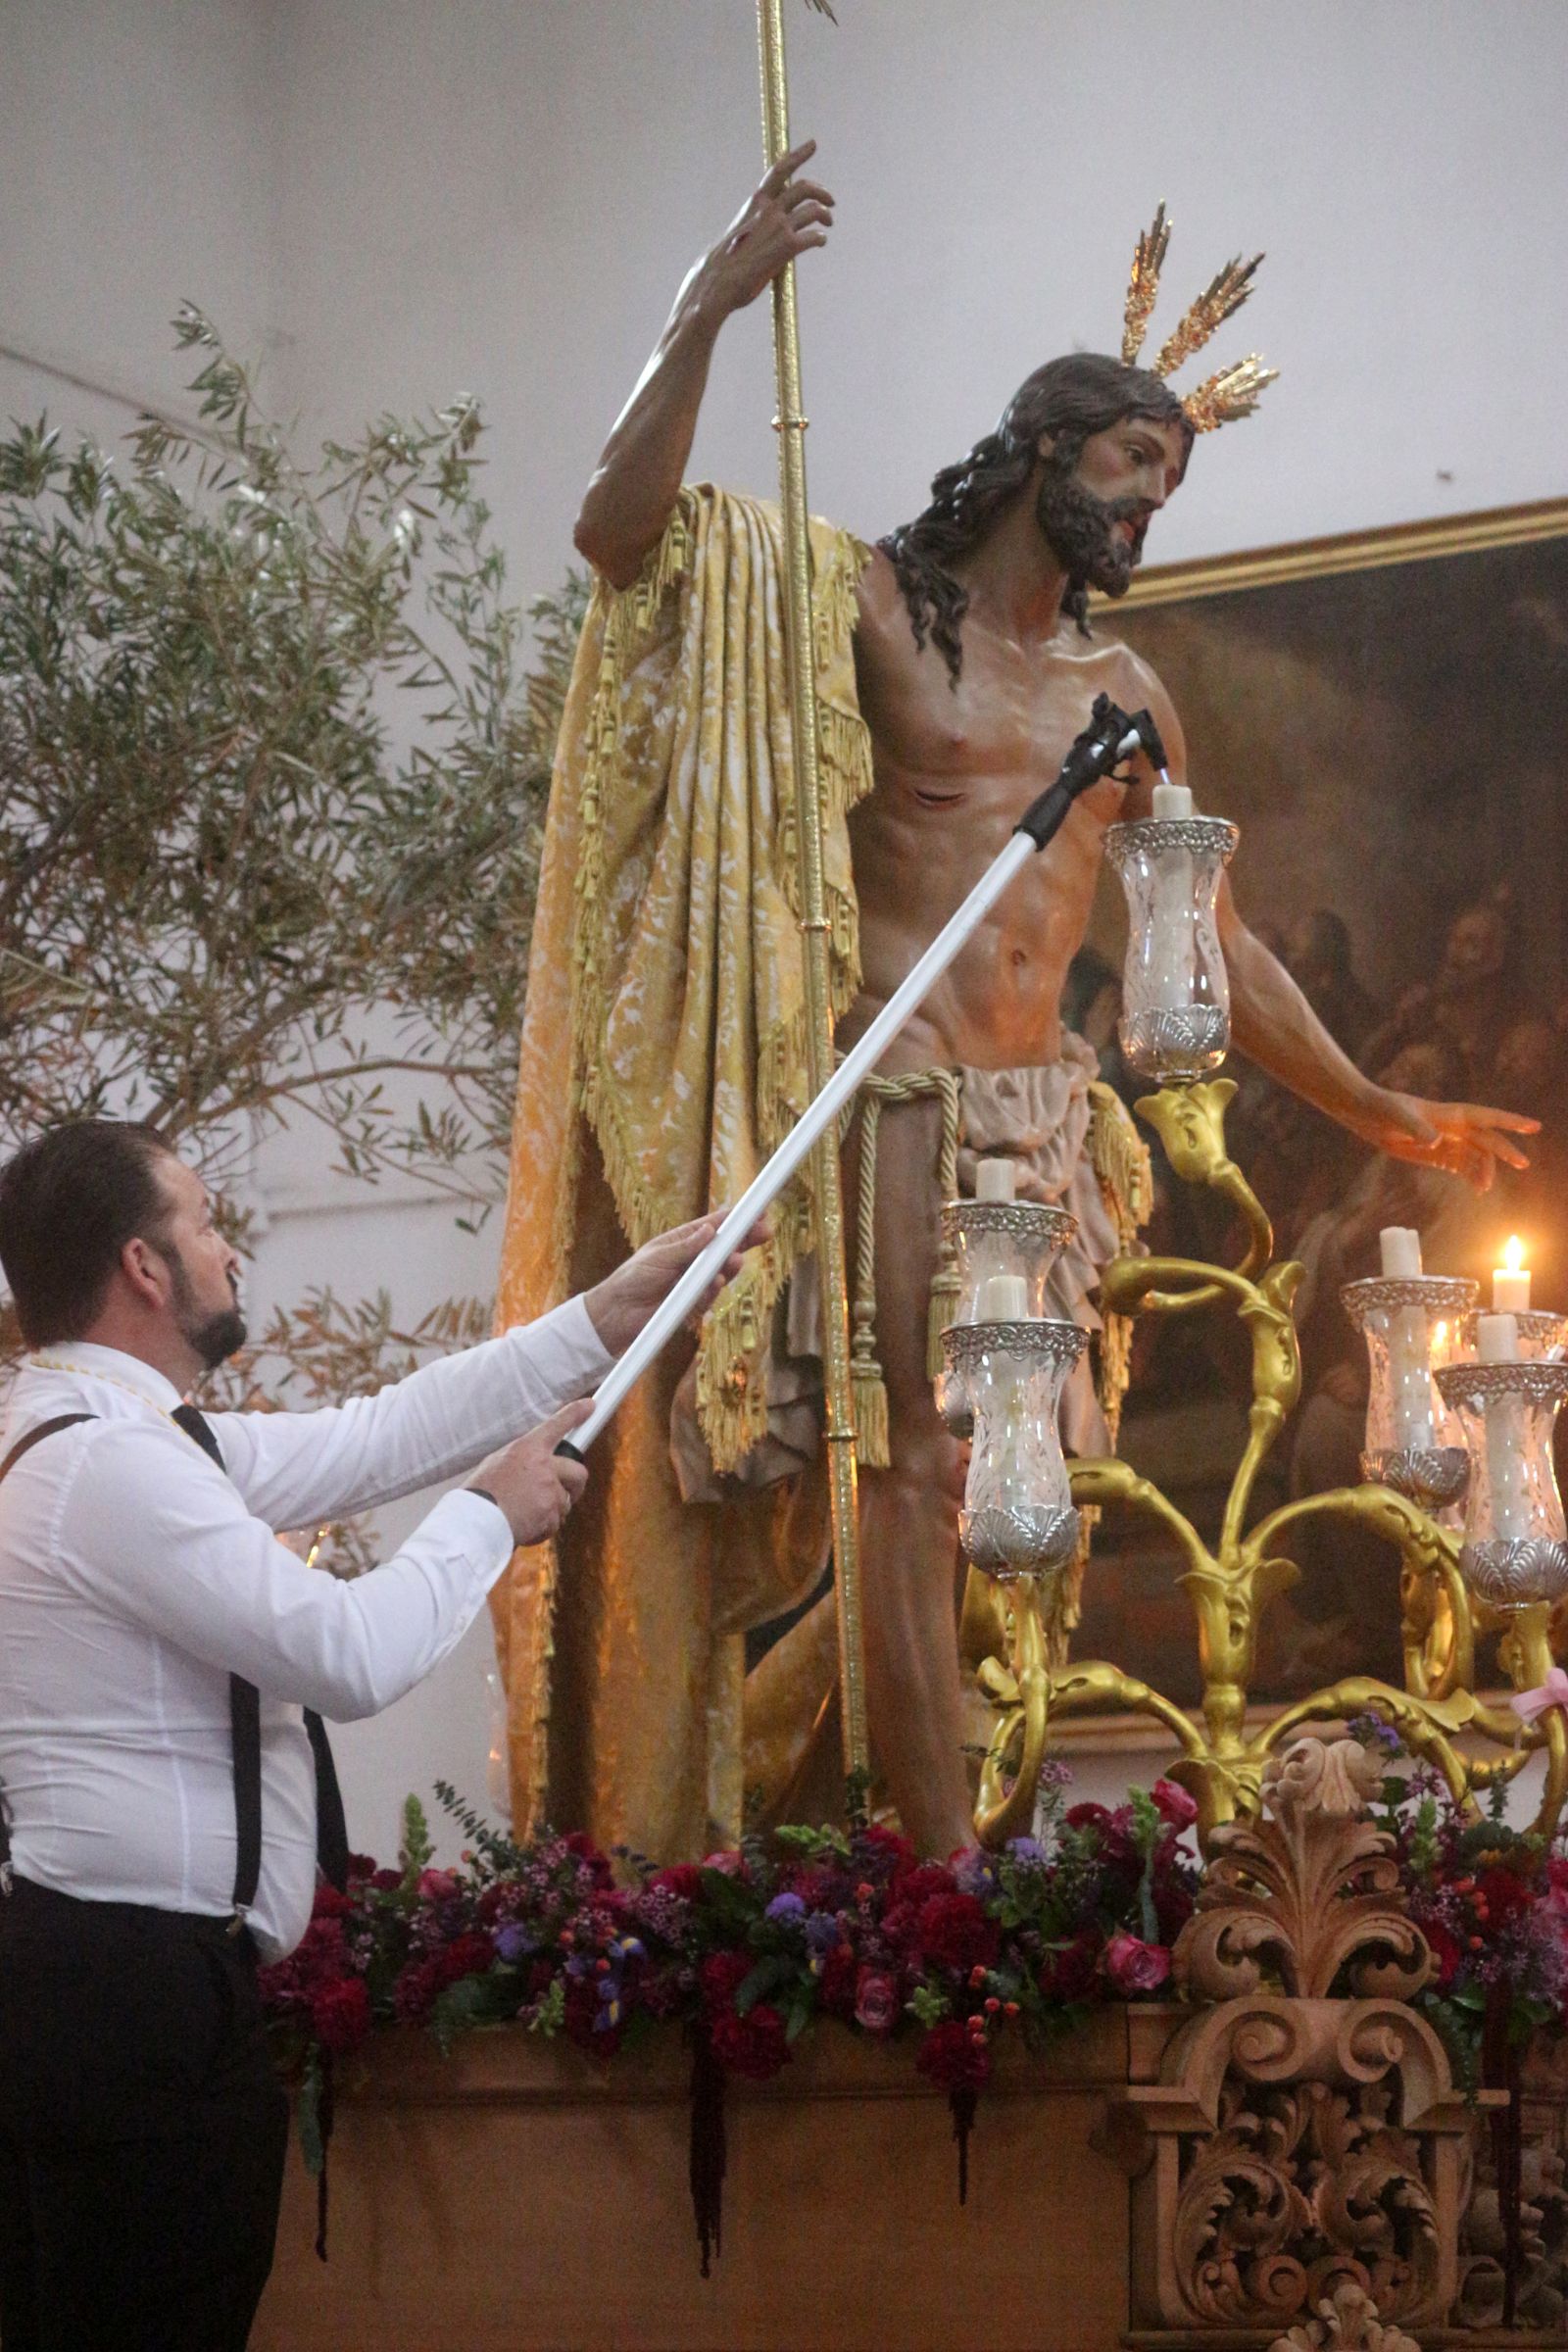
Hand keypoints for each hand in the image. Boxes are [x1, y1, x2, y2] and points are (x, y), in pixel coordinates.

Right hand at [469, 1401, 591, 1545]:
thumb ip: (522, 1460)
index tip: (589, 1406)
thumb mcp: (496, 1463)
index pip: (556, 1425)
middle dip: (575, 1485)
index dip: (575, 1413)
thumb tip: (533, 1463)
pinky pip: (555, 1523)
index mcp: (527, 1448)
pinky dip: (542, 1527)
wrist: (476, 1521)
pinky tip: (523, 1525)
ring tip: (524, 1514)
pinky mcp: (551, 1513)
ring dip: (551, 1511)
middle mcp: (543, 1466)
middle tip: (566, 1493)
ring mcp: (550, 1490)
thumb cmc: (480, 1493)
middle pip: (578, 1472)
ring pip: (565, 1502)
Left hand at [584, 1211, 770, 1355]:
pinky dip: (714, 1290)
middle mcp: (694, 1259)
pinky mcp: (695, 1304)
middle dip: (746, 1239)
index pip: (716, 1226)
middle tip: (765, 1231)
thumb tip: (711, 1230)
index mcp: (685, 1240)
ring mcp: (696, 1282)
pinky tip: (717, 1283)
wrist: (617, 1314)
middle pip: (727, 1247)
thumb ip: (686, 1246)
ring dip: (731, 1266)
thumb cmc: (633, 1278)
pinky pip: (711, 1296)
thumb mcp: (658, 1256)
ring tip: (737, 1260)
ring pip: (723, 1272)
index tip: (758, 1210)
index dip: (737, 1218)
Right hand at [695, 140, 833, 320]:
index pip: (779, 170)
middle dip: (822, 191)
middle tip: (831, 201)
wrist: (720, 280)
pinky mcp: (788, 246)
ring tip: (828, 223)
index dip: (798, 155)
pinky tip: (820, 241)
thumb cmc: (728, 261)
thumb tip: (772, 227)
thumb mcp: (742, 231)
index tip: (813, 144)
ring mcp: (779, 226)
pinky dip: (821, 238)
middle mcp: (769, 209)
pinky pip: (814, 236)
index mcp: (756, 202)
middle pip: (804, 188)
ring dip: (826, 215)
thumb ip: (759, 223)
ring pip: (814, 211)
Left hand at [1360, 1088, 1538, 1190]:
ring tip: (1483, 1188)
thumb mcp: (1398, 1116)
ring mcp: (1448, 1141)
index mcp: (1452, 1114)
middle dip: (1506, 1151)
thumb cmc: (1385, 1108)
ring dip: (1484, 1171)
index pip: (1487, 1118)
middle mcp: (1455, 1127)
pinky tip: (1477, 1189)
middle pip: (1487, 1140)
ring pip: (1476, 1156)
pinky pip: (1462, 1166)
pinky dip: (1472, 1176)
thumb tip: (1436, 1139)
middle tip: (1524, 1164)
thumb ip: (1417, 1127)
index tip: (1533, 1126)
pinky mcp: (1438, 1155)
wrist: (1368, 1115)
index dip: (1511, 1121)